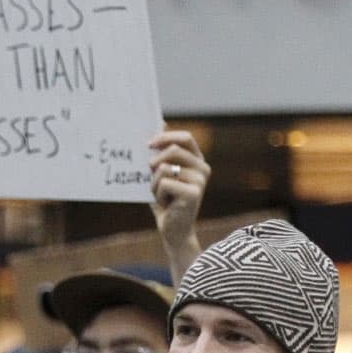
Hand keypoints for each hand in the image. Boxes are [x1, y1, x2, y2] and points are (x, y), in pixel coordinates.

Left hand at [149, 128, 210, 266]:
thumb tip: (160, 123)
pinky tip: (166, 204)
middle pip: (173, 150)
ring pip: (165, 168)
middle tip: (149, 174)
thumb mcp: (161, 172)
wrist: (173, 229)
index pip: (185, 138)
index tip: (148, 143)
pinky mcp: (194, 194)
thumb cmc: (166, 199)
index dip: (165, 136)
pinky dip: (158, 194)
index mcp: (197, 160)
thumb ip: (161, 151)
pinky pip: (164, 183)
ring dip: (154, 182)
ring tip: (161, 195)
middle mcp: (203, 168)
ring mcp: (200, 181)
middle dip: (154, 161)